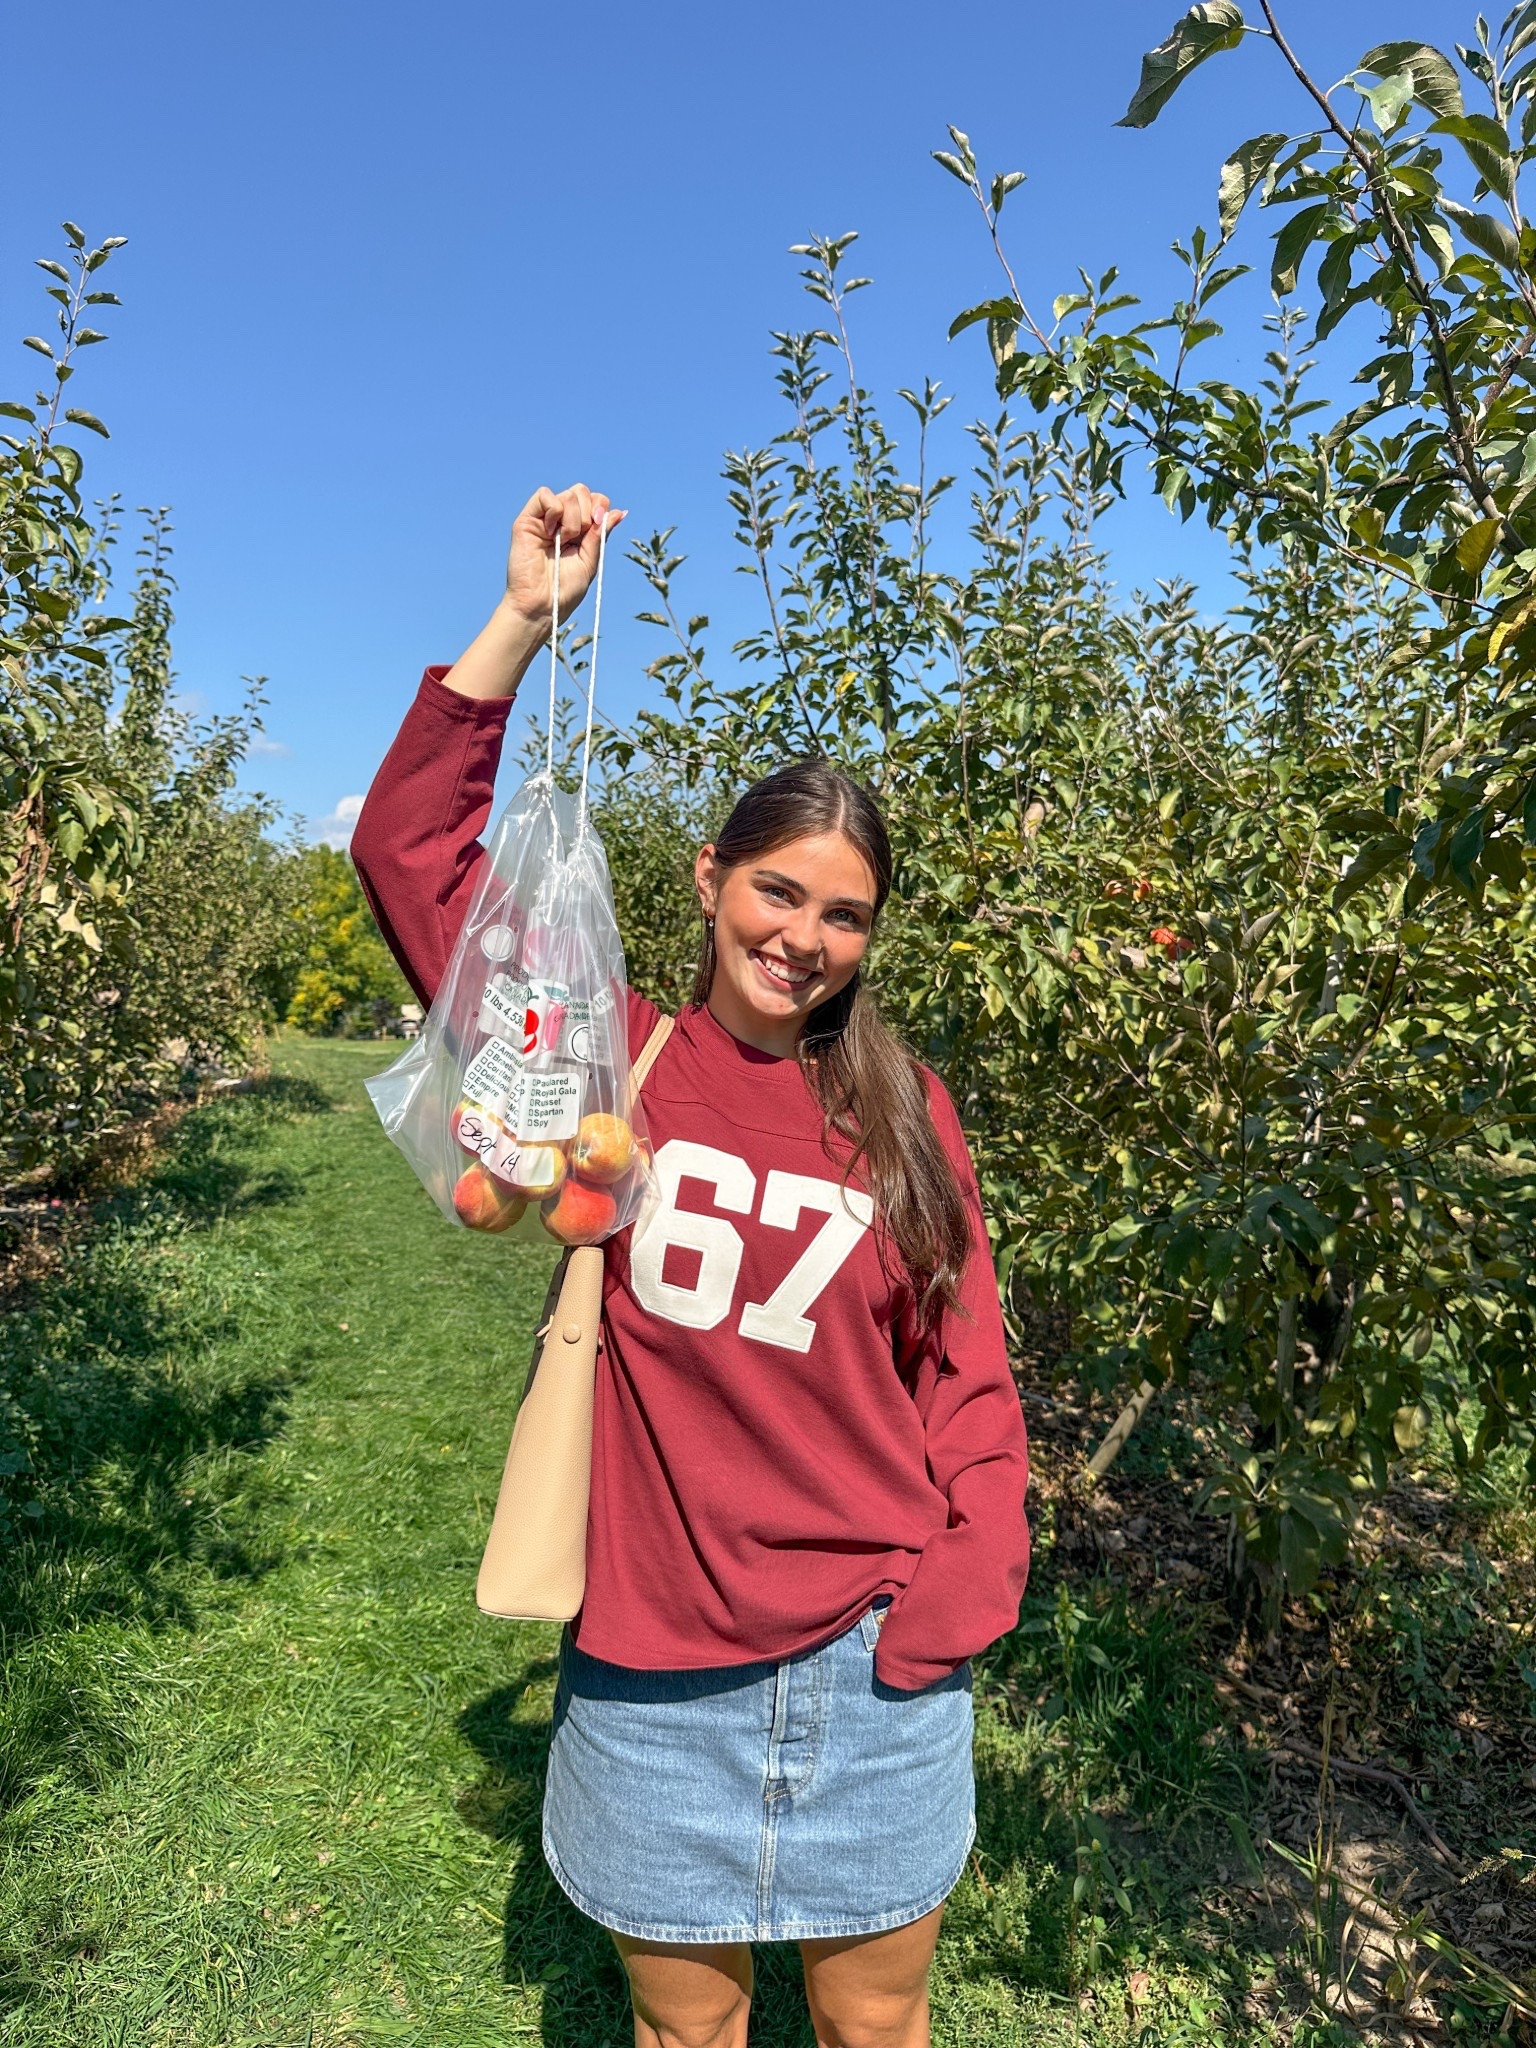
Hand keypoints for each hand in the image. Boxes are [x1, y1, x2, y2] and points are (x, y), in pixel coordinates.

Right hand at [505, 484, 626, 631]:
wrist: (541, 605)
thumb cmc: (564, 589)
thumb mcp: (591, 560)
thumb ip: (601, 534)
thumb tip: (620, 512)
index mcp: (579, 529)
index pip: (595, 499)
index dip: (600, 508)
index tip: (597, 528)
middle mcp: (561, 520)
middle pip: (582, 491)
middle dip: (587, 513)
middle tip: (577, 538)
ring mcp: (544, 518)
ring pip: (568, 494)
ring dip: (572, 520)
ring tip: (562, 541)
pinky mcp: (527, 519)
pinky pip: (545, 494)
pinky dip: (555, 510)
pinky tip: (550, 532)